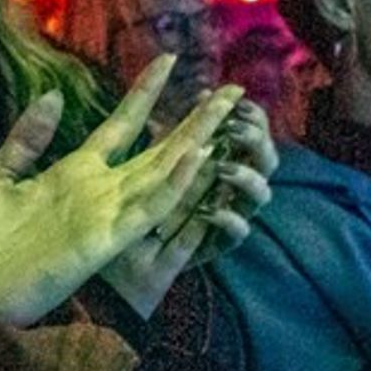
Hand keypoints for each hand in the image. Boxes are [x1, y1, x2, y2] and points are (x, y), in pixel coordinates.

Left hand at [0, 55, 242, 327]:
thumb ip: (27, 137)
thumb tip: (52, 94)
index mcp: (74, 173)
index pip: (122, 124)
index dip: (145, 93)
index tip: (167, 59)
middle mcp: (100, 192)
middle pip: (158, 148)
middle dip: (195, 119)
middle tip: (231, 91)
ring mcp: (106, 216)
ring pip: (164, 174)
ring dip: (195, 143)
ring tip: (224, 113)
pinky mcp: (106, 240)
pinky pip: (148, 209)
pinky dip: (174, 184)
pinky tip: (197, 157)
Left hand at [99, 97, 279, 316]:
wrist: (109, 277)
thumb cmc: (120, 222)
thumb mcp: (133, 176)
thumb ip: (153, 145)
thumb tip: (157, 112)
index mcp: (209, 168)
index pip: (240, 134)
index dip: (243, 114)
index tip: (234, 93)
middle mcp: (223, 193)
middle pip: (260, 160)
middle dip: (257, 139)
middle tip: (239, 124)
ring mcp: (220, 222)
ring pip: (258, 195)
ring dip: (248, 177)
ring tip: (226, 166)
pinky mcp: (208, 250)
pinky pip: (233, 236)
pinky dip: (228, 219)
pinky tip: (212, 208)